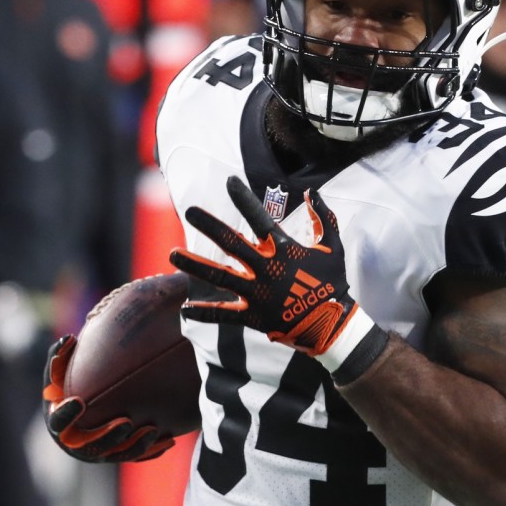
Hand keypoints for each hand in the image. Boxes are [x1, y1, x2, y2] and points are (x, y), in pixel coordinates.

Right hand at [41, 335, 174, 462]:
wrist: (77, 410)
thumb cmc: (64, 386)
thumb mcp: (57, 372)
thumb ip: (59, 356)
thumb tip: (70, 338)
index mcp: (58, 423)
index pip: (58, 423)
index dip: (67, 415)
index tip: (78, 401)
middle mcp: (76, 444)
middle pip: (91, 447)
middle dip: (109, 437)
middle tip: (126, 422)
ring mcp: (97, 453)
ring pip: (118, 454)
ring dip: (135, 445)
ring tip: (153, 430)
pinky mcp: (115, 455)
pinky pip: (135, 456)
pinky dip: (151, 449)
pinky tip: (169, 439)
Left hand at [169, 176, 374, 368]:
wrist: (333, 324)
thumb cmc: (333, 283)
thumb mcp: (333, 246)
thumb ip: (324, 218)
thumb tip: (312, 192)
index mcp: (283, 250)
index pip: (259, 218)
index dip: (244, 199)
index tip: (228, 180)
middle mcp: (265, 268)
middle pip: (231, 243)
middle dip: (209, 225)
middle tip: (189, 211)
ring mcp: (257, 293)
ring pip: (219, 277)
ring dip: (194, 265)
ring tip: (171, 254)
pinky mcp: (253, 316)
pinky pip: (224, 315)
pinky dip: (205, 313)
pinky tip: (184, 309)